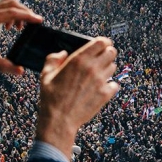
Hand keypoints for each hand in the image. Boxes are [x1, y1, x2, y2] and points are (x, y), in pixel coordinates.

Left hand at [0, 0, 43, 73]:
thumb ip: (3, 66)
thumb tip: (20, 71)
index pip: (11, 12)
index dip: (27, 16)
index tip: (39, 20)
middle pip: (10, 3)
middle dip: (24, 11)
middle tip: (33, 23)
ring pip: (6, 4)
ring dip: (17, 12)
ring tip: (20, 27)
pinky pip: (1, 9)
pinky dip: (10, 14)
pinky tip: (10, 27)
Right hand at [35, 37, 118, 155]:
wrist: (59, 120)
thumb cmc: (51, 98)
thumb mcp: (46, 74)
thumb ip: (53, 59)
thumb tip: (61, 53)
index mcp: (78, 59)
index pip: (102, 42)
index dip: (104, 42)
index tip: (102, 45)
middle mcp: (92, 68)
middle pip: (112, 52)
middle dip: (107, 53)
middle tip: (101, 59)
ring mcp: (100, 81)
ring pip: (113, 67)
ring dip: (107, 69)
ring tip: (98, 75)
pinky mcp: (105, 94)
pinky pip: (115, 84)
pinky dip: (110, 85)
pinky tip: (101, 88)